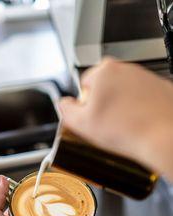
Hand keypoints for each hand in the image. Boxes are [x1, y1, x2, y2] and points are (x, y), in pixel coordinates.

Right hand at [59, 58, 172, 180]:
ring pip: (122, 94)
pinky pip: (140, 99)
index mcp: (104, 71)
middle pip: (104, 88)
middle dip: (102, 106)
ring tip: (124, 127)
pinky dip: (137, 110)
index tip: (91, 119)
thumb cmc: (128, 130)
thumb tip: (63, 104)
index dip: (84, 106)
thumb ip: (66, 111)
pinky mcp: (159, 88)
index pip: (83, 86)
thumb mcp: (82, 124)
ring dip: (120, 108)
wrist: (164, 137)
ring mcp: (145, 77)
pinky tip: (137, 124)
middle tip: (106, 126)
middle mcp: (125, 68)